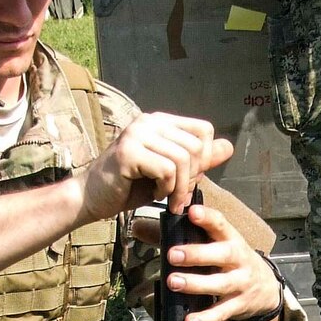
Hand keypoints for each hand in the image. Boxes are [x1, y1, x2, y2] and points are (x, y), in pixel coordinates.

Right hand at [77, 113, 233, 222]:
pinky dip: (165, 189)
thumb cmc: (129, 186)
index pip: (204, 130)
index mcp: (160, 122)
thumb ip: (197, 160)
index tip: (191, 179)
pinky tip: (153, 195)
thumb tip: (228, 147)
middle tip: (178, 197)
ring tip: (167, 199)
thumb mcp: (171, 173)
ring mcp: (137, 133)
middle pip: (195, 146)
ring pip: (182, 159)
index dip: (205, 157)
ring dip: (179, 188)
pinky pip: (165, 170)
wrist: (92, 198)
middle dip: (192, 178)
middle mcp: (149, 121)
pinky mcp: (128, 151)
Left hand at [154, 203, 281, 320]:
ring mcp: (241, 283)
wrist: (265, 288)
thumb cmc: (230, 260)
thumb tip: (138, 229)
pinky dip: (206, 318)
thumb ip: (177, 236)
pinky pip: (222, 312)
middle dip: (197, 254)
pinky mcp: (239, 304)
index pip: (221, 223)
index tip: (192, 212)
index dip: (207, 217)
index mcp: (230, 239)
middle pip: (222, 254)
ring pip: (219, 284)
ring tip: (174, 283)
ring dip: (196, 284)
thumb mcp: (213, 244)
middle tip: (172, 254)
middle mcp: (238, 259)